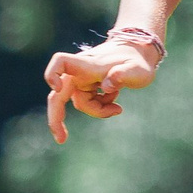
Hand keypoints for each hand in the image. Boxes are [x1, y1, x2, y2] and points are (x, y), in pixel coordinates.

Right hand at [44, 40, 160, 140]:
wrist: (138, 52)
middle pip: (58, 94)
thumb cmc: (138, 60)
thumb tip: (107, 87)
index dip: (53, 74)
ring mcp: (81, 80)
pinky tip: (115, 104)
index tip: (57, 88)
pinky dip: (100, 107)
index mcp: (88, 64)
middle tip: (62, 140)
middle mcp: (80, 72)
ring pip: (80, 103)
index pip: (61, 62)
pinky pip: (87, 103)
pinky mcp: (85, 87)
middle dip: (57, 118)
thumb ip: (123, 76)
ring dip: (97, 110)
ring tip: (118, 109)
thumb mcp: (138, 70)